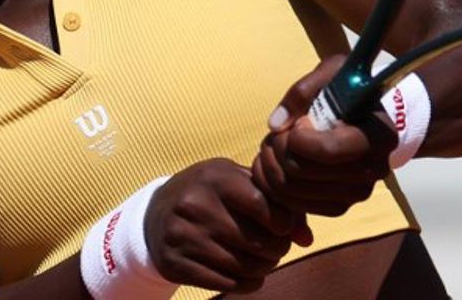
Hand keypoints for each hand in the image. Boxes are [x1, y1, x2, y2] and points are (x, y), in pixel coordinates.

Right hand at [144, 158, 307, 293]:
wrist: (155, 215)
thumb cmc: (209, 195)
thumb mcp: (235, 183)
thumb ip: (274, 201)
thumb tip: (305, 238)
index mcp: (213, 177)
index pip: (261, 204)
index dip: (283, 222)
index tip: (284, 227)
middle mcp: (194, 204)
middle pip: (257, 241)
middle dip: (277, 249)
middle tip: (276, 247)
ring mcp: (182, 236)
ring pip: (244, 266)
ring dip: (263, 267)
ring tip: (263, 259)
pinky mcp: (175, 263)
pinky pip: (227, 283)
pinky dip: (247, 283)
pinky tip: (248, 273)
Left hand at [252, 55, 397, 217]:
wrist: (364, 117)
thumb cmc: (348, 90)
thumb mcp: (331, 73)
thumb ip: (302, 91)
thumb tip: (275, 125)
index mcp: (378, 137)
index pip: (328, 150)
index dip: (299, 138)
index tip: (298, 122)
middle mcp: (374, 170)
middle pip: (304, 172)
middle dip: (279, 149)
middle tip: (279, 133)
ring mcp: (358, 193)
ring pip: (293, 191)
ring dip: (272, 167)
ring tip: (276, 145)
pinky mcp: (340, 206)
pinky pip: (296, 205)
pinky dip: (276, 186)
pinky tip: (278, 164)